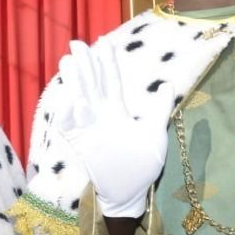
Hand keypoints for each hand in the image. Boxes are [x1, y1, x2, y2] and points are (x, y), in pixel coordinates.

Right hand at [52, 41, 166, 218]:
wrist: (130, 192)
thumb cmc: (144, 165)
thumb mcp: (155, 134)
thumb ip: (158, 110)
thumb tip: (166, 85)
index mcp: (117, 112)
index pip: (111, 82)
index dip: (107, 63)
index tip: (104, 42)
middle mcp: (100, 118)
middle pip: (91, 85)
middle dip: (84, 64)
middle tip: (76, 43)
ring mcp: (89, 131)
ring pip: (78, 100)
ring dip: (73, 83)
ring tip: (67, 62)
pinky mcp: (81, 146)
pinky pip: (70, 129)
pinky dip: (67, 116)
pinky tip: (69, 101)